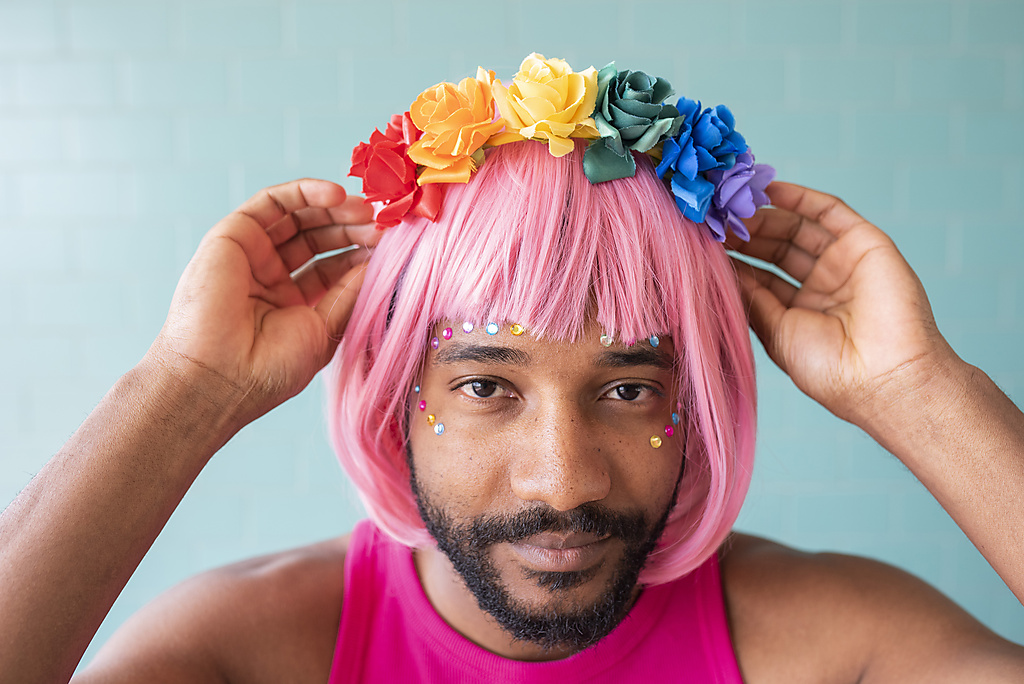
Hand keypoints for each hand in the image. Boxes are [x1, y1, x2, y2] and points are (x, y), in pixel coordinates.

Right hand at [147, 178, 376, 430]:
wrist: (220, 377)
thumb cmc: (271, 369)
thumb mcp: (325, 330)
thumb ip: (349, 293)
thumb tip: (377, 262)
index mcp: (294, 302)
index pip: (334, 265)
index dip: (362, 252)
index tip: (393, 244)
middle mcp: (272, 275)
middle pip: (319, 236)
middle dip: (352, 226)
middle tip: (383, 222)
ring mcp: (252, 255)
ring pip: (299, 215)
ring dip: (335, 206)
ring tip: (367, 209)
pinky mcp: (232, 235)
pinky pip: (272, 202)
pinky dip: (305, 191)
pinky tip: (338, 194)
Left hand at [727, 182, 956, 429]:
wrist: (882, 376)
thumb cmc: (828, 369)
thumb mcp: (775, 332)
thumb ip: (750, 297)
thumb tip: (720, 271)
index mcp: (800, 313)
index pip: (760, 275)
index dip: (734, 258)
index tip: (699, 243)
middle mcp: (822, 285)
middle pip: (776, 247)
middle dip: (745, 233)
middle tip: (712, 219)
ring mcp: (844, 263)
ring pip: (798, 227)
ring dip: (764, 215)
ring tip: (731, 204)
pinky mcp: (866, 243)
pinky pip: (830, 212)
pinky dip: (800, 197)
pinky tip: (768, 190)